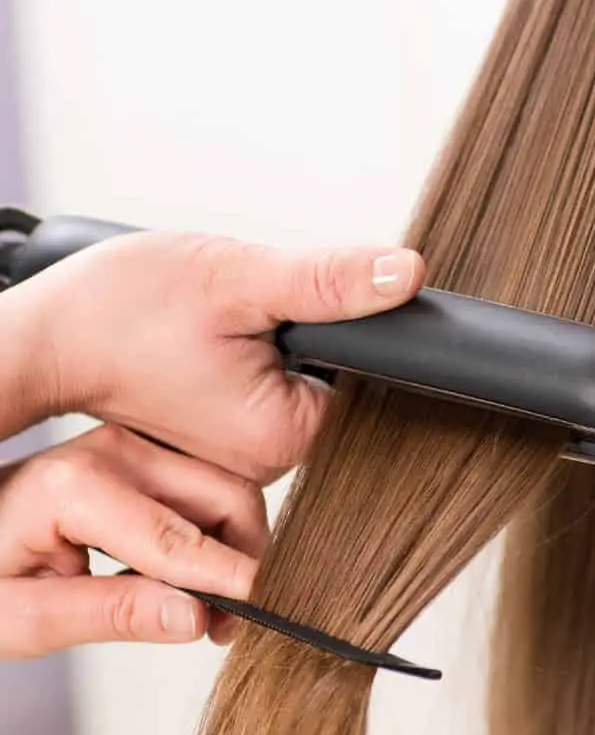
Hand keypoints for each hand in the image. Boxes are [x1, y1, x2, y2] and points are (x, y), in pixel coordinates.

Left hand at [0, 423, 266, 656]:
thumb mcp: (19, 619)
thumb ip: (106, 616)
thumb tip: (193, 618)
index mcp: (76, 486)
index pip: (177, 539)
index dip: (231, 577)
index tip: (270, 605)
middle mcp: (113, 450)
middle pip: (220, 496)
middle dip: (243, 557)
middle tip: (228, 626)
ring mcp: (131, 443)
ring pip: (222, 487)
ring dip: (232, 544)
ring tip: (208, 607)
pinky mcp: (141, 450)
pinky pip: (203, 484)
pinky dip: (213, 528)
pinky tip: (188, 571)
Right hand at [18, 228, 424, 483]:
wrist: (49, 330)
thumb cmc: (120, 312)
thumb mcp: (240, 280)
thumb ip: (329, 281)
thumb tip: (405, 274)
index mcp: (281, 438)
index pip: (367, 378)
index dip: (348, 328)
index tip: (299, 309)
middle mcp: (267, 460)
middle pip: (338, 377)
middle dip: (309, 330)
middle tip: (244, 315)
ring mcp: (245, 449)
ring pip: (304, 374)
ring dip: (280, 337)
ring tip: (219, 328)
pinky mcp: (227, 430)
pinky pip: (274, 381)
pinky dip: (259, 348)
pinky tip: (217, 339)